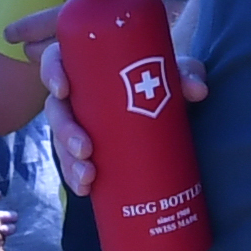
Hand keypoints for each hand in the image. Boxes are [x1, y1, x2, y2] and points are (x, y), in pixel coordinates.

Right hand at [34, 21, 203, 198]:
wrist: (172, 107)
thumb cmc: (165, 79)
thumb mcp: (175, 73)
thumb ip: (187, 74)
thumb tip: (198, 91)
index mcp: (87, 65)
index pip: (56, 60)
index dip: (52, 72)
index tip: (63, 90)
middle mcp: (78, 94)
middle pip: (56, 108)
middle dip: (65, 132)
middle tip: (86, 149)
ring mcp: (80, 122)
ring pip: (61, 140)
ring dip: (68, 162)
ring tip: (88, 178)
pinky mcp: (89, 148)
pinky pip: (73, 162)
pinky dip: (76, 177)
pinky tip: (85, 190)